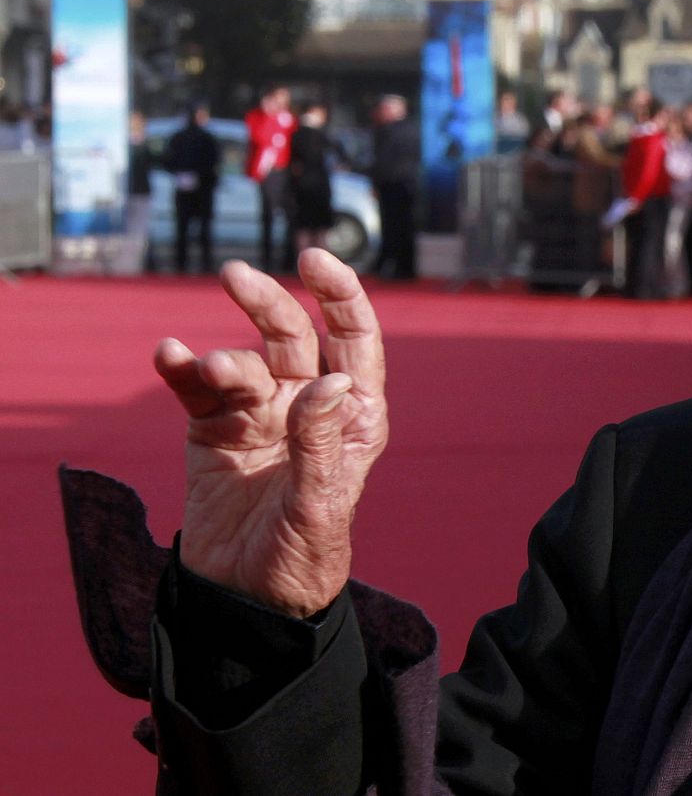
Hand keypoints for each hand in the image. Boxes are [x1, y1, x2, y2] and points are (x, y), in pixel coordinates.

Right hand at [154, 249, 387, 616]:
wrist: (246, 600)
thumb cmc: (303, 555)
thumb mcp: (320, 503)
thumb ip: (321, 441)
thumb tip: (331, 380)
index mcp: (352, 415)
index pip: (354, 340)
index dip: (340, 295)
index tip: (314, 260)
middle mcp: (309, 405)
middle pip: (293, 336)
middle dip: (267, 302)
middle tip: (237, 276)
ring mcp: (260, 414)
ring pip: (243, 360)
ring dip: (222, 355)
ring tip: (206, 367)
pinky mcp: (214, 431)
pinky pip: (197, 389)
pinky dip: (182, 368)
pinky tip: (168, 355)